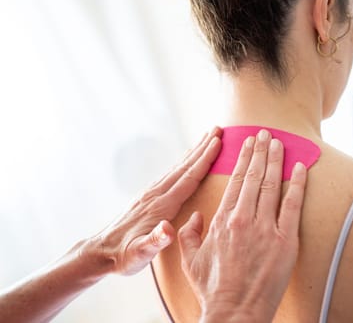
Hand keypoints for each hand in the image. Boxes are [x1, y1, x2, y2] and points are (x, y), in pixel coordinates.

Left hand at [88, 127, 222, 275]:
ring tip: (206, 139)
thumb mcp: (139, 254)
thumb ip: (154, 241)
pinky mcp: (148, 197)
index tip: (218, 142)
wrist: (102, 253)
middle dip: (203, 148)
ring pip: (178, 168)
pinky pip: (170, 175)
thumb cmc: (124, 256)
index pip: (188, 178)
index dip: (204, 160)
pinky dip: (183, 164)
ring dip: (194, 153)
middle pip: (184, 167)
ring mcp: (151, 194)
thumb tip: (169, 229)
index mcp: (161, 206)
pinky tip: (186, 161)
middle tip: (217, 129)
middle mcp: (156, 195)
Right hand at [178, 130, 307, 322]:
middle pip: (254, 176)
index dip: (243, 158)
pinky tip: (300, 167)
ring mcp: (266, 228)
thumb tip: (195, 216)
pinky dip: (297, 184)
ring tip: (280, 143)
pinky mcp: (286, 241)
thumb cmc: (213, 289)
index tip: (248, 143)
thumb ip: (189, 234)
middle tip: (265, 133)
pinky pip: (293, 205)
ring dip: (276, 160)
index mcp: (222, 220)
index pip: (235, 180)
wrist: (235, 312)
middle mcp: (244, 218)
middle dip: (260, 151)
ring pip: (272, 185)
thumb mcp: (190, 260)